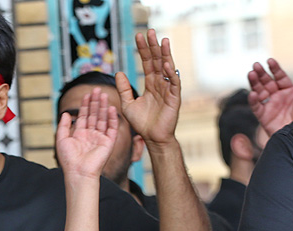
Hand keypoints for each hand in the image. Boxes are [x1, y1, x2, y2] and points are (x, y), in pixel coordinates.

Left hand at [55, 89, 117, 179]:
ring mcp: (100, 138)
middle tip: (97, 89)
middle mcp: (91, 135)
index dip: (86, 105)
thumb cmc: (68, 160)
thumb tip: (66, 113)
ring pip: (103, 119)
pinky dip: (112, 118)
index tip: (87, 94)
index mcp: (80, 135)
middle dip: (95, 102)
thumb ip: (63, 126)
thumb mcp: (61, 139)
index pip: (84, 116)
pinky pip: (112, 128)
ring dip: (103, 107)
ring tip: (104, 95)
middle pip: (94, 115)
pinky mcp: (108, 142)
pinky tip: (111, 108)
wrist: (78, 172)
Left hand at [117, 29, 179, 145]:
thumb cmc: (142, 123)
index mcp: (150, 84)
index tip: (138, 36)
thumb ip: (124, 89)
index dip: (143, 50)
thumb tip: (118, 72)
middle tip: (149, 31)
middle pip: (157, 61)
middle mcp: (160, 84)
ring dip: (165, 54)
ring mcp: (168, 89)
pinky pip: (173, 83)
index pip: (147, 62)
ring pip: (167, 68)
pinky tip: (165, 64)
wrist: (152, 138)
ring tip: (162, 40)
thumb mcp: (127, 104)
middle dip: (153, 46)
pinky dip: (169, 73)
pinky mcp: (174, 98)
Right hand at [248, 59, 292, 136]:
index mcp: (290, 93)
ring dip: (254, 83)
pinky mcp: (264, 118)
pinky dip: (253, 101)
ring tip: (251, 74)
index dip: (275, 69)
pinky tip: (252, 93)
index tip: (269, 61)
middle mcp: (278, 99)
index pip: (280, 77)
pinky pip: (256, 107)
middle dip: (261, 74)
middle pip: (267, 82)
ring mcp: (270, 107)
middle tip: (255, 65)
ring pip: (259, 92)